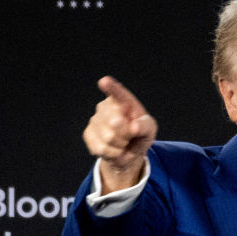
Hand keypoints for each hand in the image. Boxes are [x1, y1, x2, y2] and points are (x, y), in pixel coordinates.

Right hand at [82, 76, 157, 192]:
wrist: (128, 151)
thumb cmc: (140, 135)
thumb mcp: (149, 129)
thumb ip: (145, 125)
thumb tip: (134, 127)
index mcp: (123, 100)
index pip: (117, 93)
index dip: (111, 87)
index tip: (104, 81)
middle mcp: (106, 106)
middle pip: (116, 122)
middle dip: (126, 135)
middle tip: (130, 136)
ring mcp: (95, 119)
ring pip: (108, 137)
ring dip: (120, 146)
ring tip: (122, 143)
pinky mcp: (88, 134)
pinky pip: (101, 148)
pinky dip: (111, 154)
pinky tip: (113, 149)